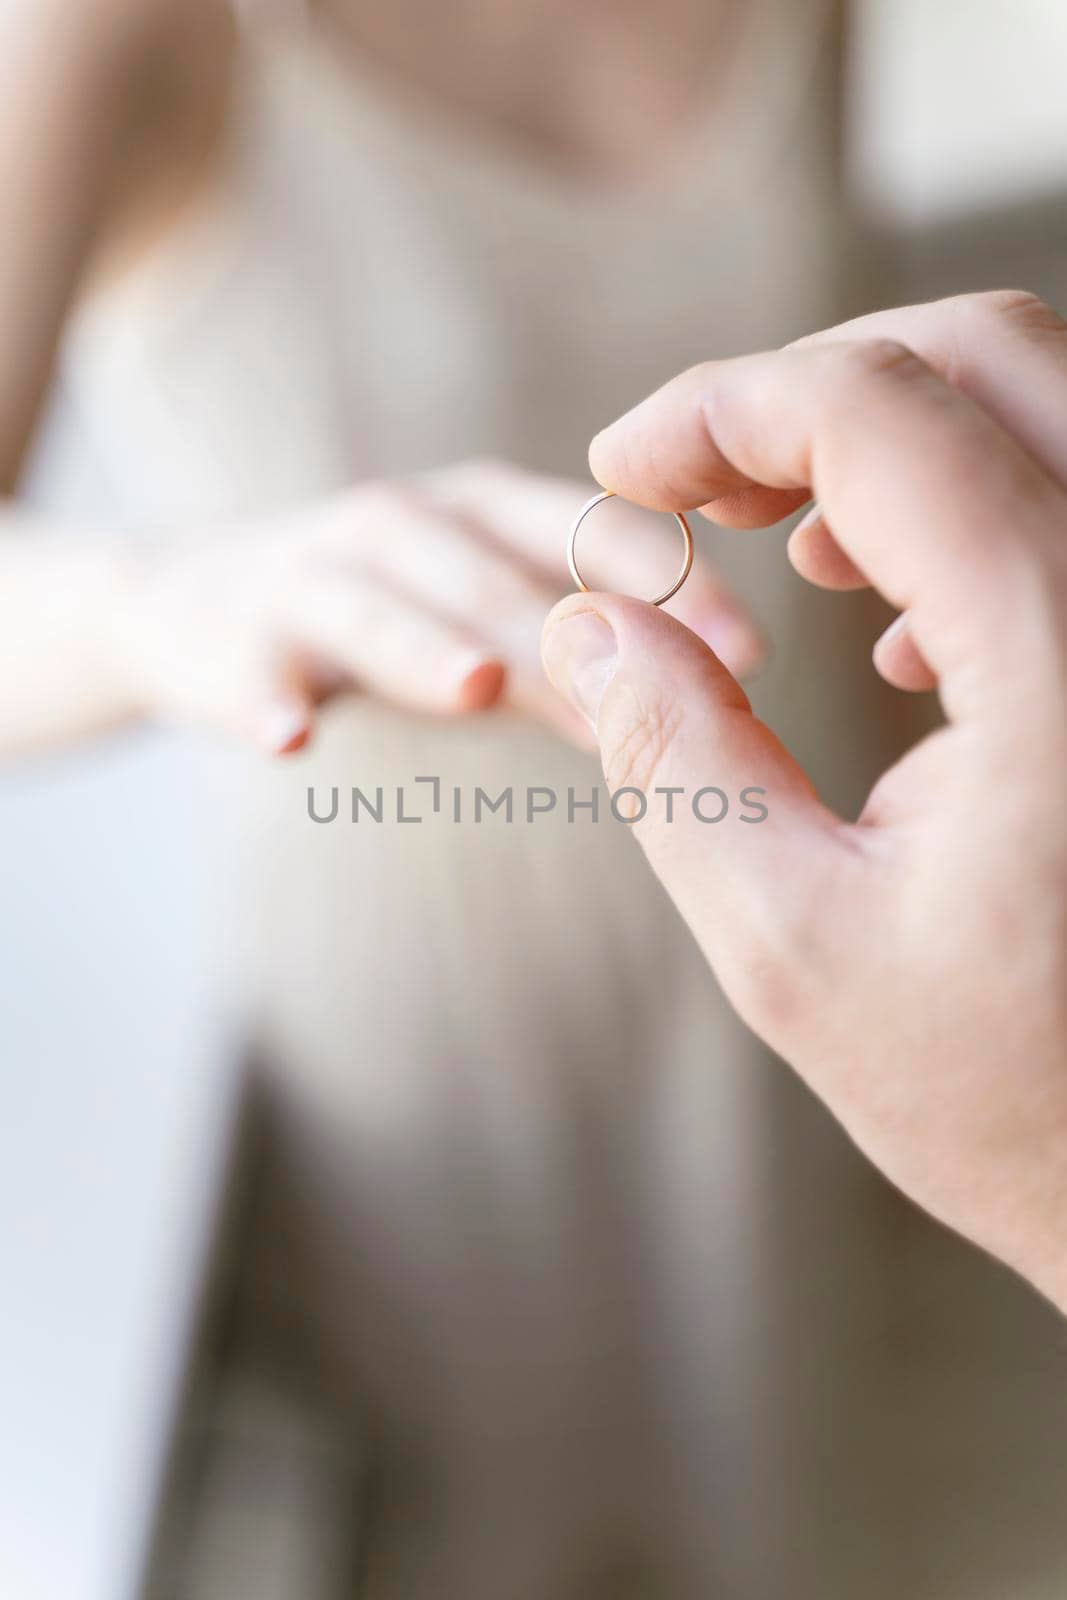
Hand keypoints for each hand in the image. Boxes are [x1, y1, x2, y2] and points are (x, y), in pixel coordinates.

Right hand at [114, 458, 761, 753]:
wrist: (189, 611)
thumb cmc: (387, 626)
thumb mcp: (488, 627)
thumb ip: (584, 660)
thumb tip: (721, 717)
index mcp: (488, 518)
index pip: (591, 528)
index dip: (670, 579)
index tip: (750, 651)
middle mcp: (407, 524)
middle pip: (494, 570)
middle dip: (574, 623)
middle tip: (658, 685)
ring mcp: (309, 572)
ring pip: (374, 601)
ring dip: (423, 643)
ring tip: (479, 690)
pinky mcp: (223, 631)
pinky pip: (243, 664)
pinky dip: (260, 695)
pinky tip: (286, 742)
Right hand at [542, 291, 1066, 1307]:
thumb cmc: (1011, 1098)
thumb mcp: (790, 945)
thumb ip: (672, 758)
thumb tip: (590, 619)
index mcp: (1061, 664)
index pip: (880, 414)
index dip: (721, 409)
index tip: (624, 471)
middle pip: (987, 351)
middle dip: (810, 388)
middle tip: (697, 485)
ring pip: (1047, 400)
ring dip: (897, 431)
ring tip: (784, 544)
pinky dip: (975, 501)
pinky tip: (903, 630)